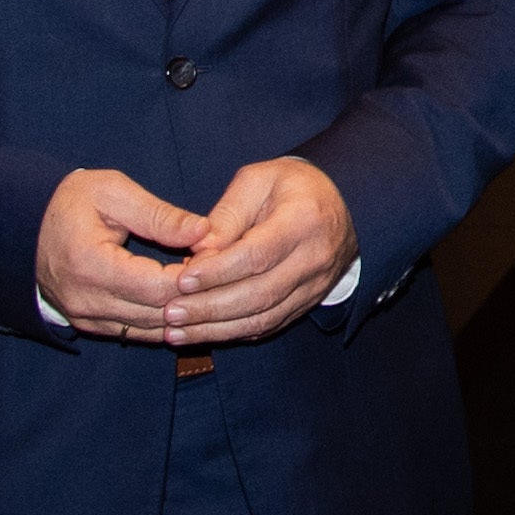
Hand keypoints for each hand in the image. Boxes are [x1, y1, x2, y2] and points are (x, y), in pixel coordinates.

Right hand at [35, 168, 207, 341]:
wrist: (23, 226)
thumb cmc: (71, 202)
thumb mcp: (113, 192)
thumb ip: (160, 215)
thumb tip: (205, 231)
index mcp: (91, 265)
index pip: (159, 287)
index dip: (195, 276)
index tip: (217, 255)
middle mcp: (87, 301)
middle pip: (160, 315)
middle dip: (196, 297)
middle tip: (222, 274)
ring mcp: (86, 319)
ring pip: (153, 331)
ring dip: (185, 313)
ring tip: (208, 287)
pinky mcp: (90, 326)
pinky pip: (139, 333)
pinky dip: (166, 320)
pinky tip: (187, 301)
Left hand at [167, 157, 357, 345]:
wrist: (343, 206)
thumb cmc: (292, 188)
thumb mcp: (258, 181)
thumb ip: (227, 215)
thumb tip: (197, 251)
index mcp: (303, 221)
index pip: (258, 254)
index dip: (218, 271)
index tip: (182, 279)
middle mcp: (314, 259)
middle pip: (259, 293)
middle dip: (210, 307)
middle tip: (171, 312)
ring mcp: (314, 286)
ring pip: (263, 317)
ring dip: (217, 328)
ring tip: (177, 331)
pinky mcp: (307, 303)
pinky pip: (269, 325)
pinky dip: (233, 333)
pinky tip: (202, 334)